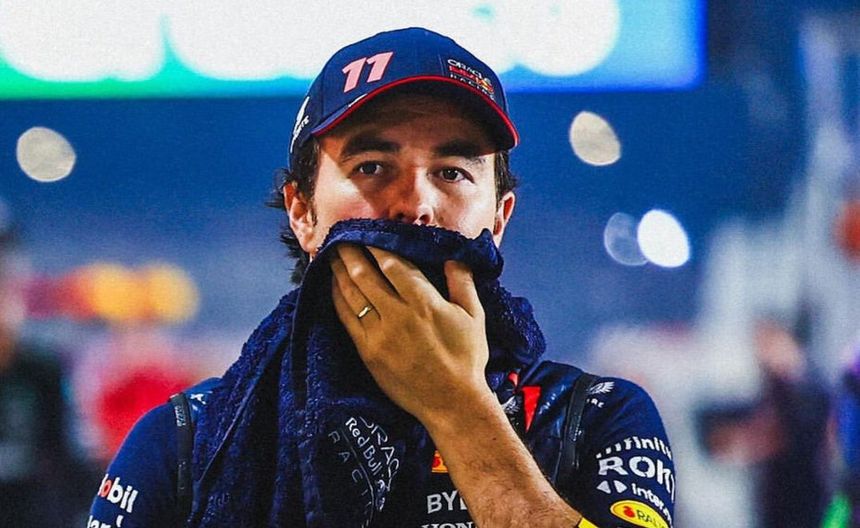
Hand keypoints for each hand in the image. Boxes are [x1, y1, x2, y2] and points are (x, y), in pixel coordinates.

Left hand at [330, 244, 494, 426]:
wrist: (451, 403)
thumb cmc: (466, 358)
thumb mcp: (474, 316)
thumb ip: (462, 282)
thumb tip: (453, 256)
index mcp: (424, 302)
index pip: (393, 264)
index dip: (376, 246)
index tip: (367, 233)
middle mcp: (397, 314)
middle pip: (365, 275)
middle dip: (350, 253)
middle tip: (340, 238)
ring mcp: (378, 334)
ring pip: (351, 294)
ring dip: (339, 272)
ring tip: (331, 256)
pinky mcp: (367, 352)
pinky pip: (346, 319)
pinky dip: (337, 299)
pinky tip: (333, 287)